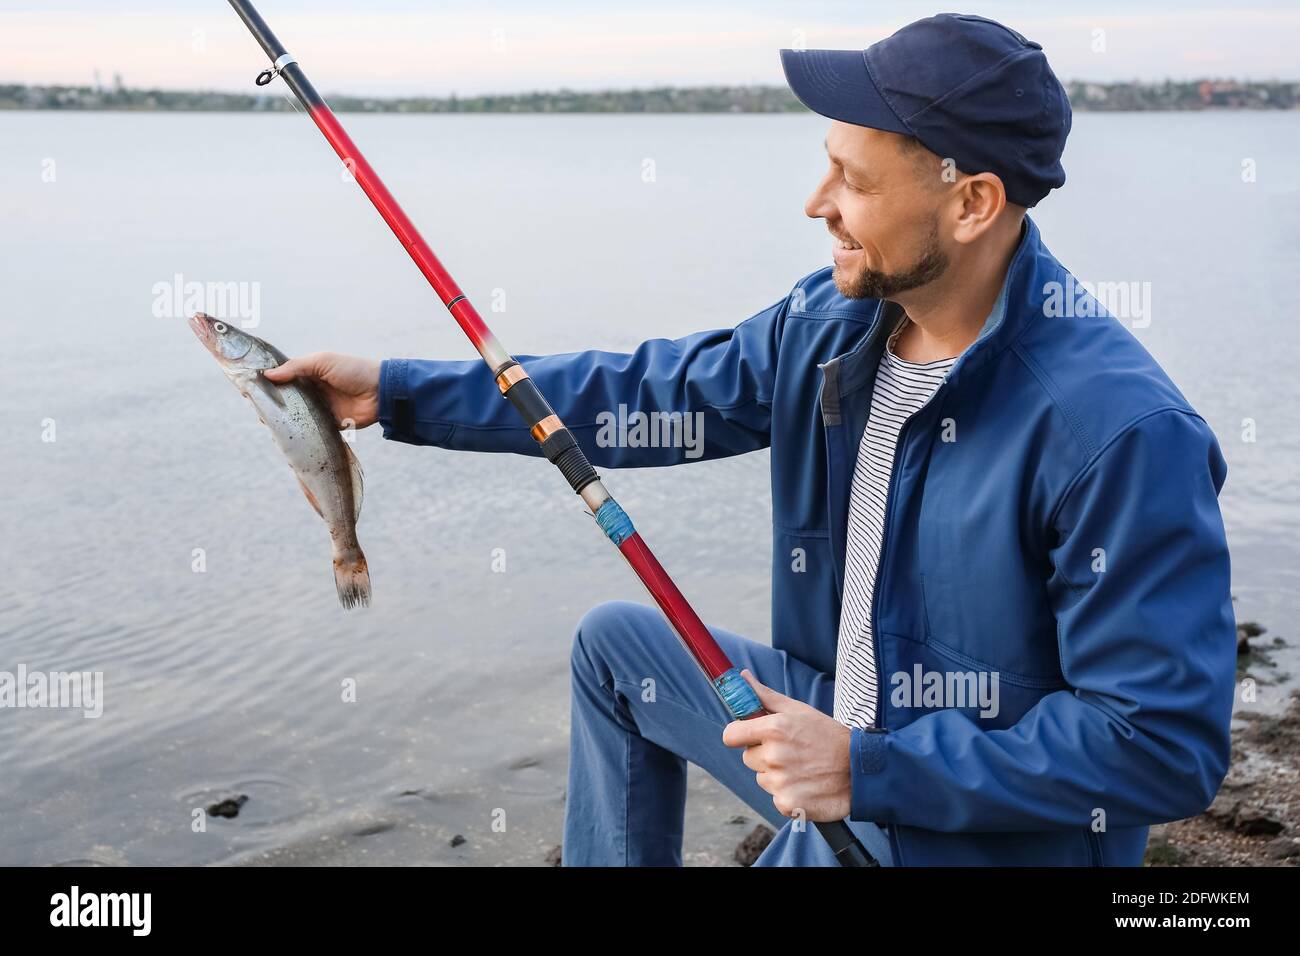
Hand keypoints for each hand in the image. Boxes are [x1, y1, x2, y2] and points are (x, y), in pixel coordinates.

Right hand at [264, 352, 381, 429]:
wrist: (381, 392)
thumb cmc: (353, 370)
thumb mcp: (322, 362)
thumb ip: (295, 367)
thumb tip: (267, 374)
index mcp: (309, 374)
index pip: (282, 379)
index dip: (267, 384)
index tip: (249, 388)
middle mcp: (312, 392)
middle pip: (285, 399)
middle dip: (270, 404)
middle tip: (257, 409)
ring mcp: (319, 409)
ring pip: (295, 416)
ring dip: (281, 419)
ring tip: (265, 421)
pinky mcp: (328, 425)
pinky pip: (309, 430)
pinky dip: (298, 432)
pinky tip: (283, 435)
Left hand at [722, 670, 851, 821]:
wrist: (861, 770)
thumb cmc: (829, 736)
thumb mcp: (799, 710)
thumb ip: (766, 696)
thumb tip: (742, 677)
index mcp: (773, 729)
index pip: (731, 735)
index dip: (740, 735)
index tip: (750, 737)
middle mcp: (773, 755)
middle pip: (748, 758)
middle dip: (764, 755)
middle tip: (792, 752)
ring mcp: (780, 782)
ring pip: (762, 779)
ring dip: (777, 776)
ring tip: (803, 769)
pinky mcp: (788, 804)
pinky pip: (776, 798)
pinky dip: (788, 795)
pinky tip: (807, 786)